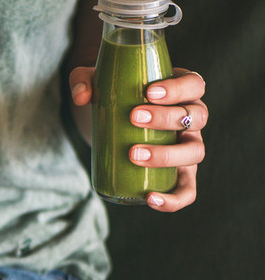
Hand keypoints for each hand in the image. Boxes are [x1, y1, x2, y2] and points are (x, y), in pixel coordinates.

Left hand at [70, 67, 207, 211]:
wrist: (109, 122)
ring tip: (134, 154)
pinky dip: (174, 198)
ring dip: (168, 154)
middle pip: (196, 116)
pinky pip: (187, 190)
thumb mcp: (95, 83)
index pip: (194, 84)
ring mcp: (187, 147)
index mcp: (181, 91)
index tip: (148, 92)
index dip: (178, 88)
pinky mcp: (178, 174)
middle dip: (166, 118)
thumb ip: (82, 80)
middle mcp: (191, 119)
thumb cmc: (110, 96)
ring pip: (195, 151)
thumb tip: (82, 97)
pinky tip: (151, 199)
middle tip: (132, 118)